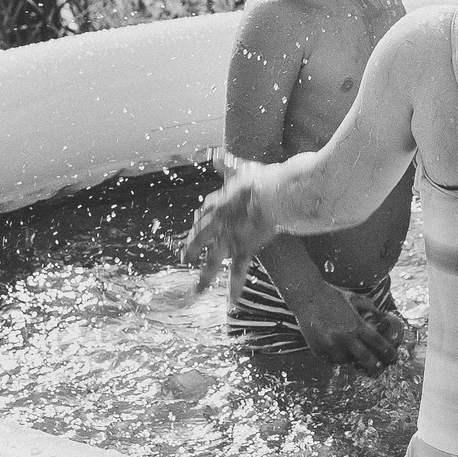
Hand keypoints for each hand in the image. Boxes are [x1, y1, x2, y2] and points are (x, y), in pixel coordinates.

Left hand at [183, 159, 279, 291]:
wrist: (273, 194)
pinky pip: (238, 272)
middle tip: (184, 257)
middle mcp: (217, 224)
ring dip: (204, 278)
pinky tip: (231, 303)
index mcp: (217, 203)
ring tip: (196, 291)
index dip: (201, 220)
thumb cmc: (261, 180)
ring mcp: (228, 239)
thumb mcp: (241, 168)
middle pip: (200, 238)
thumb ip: (228, 163)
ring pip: (212, 261)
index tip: (199, 224)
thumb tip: (218, 154)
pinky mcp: (243, 249)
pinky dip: (235, 288)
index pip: (205, 213)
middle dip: (191, 248)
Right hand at [293, 287, 402, 372]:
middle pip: (365, 358)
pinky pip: (330, 360)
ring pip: (345, 361)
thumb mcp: (354, 298)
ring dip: (348, 358)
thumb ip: (369, 306)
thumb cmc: (332, 295)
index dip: (387, 351)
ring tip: (348, 352)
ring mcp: (331, 345)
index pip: (377, 342)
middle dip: (375, 366)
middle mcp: (346, 337)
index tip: (393, 357)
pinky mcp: (319, 349)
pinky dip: (334, 357)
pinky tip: (334, 350)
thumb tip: (381, 315)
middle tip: (379, 370)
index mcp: (357, 325)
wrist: (308, 296)